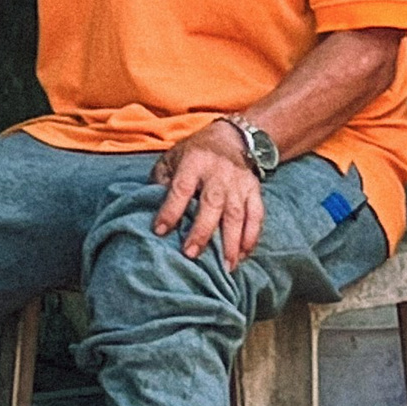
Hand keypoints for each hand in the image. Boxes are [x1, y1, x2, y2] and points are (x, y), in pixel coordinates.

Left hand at [152, 119, 264, 262]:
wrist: (233, 138)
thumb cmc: (195, 153)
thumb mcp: (172, 157)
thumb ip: (161, 179)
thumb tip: (149, 205)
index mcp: (194, 162)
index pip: (181, 188)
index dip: (170, 210)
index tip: (159, 231)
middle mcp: (218, 172)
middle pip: (212, 203)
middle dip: (202, 231)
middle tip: (191, 254)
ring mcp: (239, 183)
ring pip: (237, 214)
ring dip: (231, 242)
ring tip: (225, 267)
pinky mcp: (254, 191)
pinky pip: (256, 216)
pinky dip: (251, 237)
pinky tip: (243, 255)